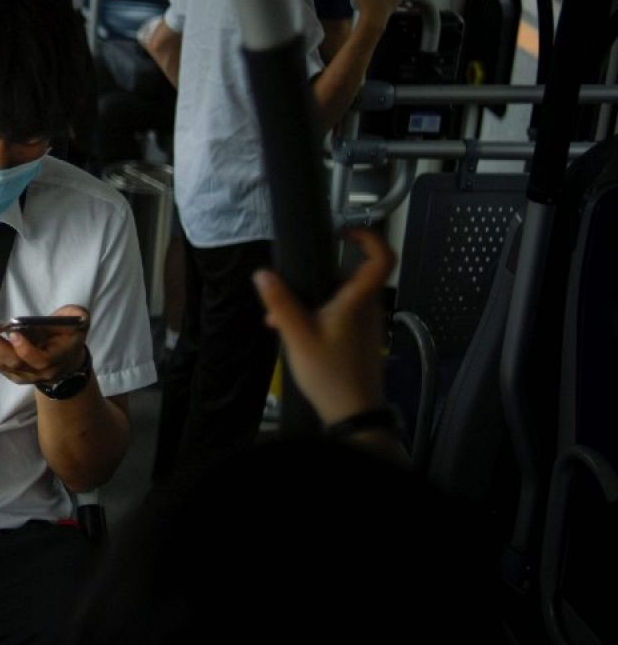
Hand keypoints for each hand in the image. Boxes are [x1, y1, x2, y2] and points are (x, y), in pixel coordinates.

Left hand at [0, 305, 90, 386]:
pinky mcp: (9, 372)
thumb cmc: (68, 335)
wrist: (65, 360)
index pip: (39, 360)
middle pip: (13, 362)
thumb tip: (69, 314)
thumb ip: (75, 316)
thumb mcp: (78, 322)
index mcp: (56, 358)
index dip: (25, 349)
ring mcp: (21, 374)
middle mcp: (37, 371)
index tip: (14, 333)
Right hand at [252, 228, 394, 425]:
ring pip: (340, 297)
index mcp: (358, 301)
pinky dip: (318, 316)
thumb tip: (262, 273)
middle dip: (316, 276)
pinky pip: (340, 315)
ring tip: (280, 318)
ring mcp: (366, 325)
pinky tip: (292, 334)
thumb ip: (281, 303)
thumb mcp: (298, 337)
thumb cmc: (330, 374)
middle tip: (288, 286)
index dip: (368, 237)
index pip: (381, 258)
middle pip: (349, 276)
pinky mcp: (360, 339)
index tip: (342, 232)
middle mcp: (368, 308)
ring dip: (312, 299)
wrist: (353, 413)